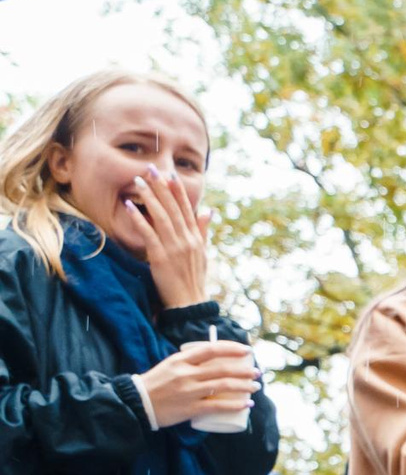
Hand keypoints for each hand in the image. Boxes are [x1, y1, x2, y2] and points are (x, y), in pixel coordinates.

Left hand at [124, 166, 211, 308]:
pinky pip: (148, 234)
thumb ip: (203, 232)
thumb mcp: (202, 255)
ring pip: (161, 217)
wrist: (190, 305)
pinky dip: (138, 219)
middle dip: (162, 187)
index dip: (178, 191)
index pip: (187, 210)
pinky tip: (129, 206)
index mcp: (196, 239)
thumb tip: (208, 211)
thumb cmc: (193, 281)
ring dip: (149, 197)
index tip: (170, 175)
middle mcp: (187, 240)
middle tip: (151, 169)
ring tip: (138, 181)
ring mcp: (174, 248)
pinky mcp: (161, 257)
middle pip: (173, 208)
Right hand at [136, 339, 257, 423]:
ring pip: (223, 386)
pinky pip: (218, 406)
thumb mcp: (171, 365)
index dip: (232, 349)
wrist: (137, 402)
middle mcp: (186, 374)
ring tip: (256, 387)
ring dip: (244, 386)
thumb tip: (214, 359)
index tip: (247, 351)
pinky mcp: (190, 408)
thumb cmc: (156, 383)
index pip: (212, 349)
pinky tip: (247, 404)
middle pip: (222, 369)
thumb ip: (190, 362)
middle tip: (257, 373)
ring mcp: (189, 391)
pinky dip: (235, 405)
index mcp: (181, 360)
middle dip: (244, 371)